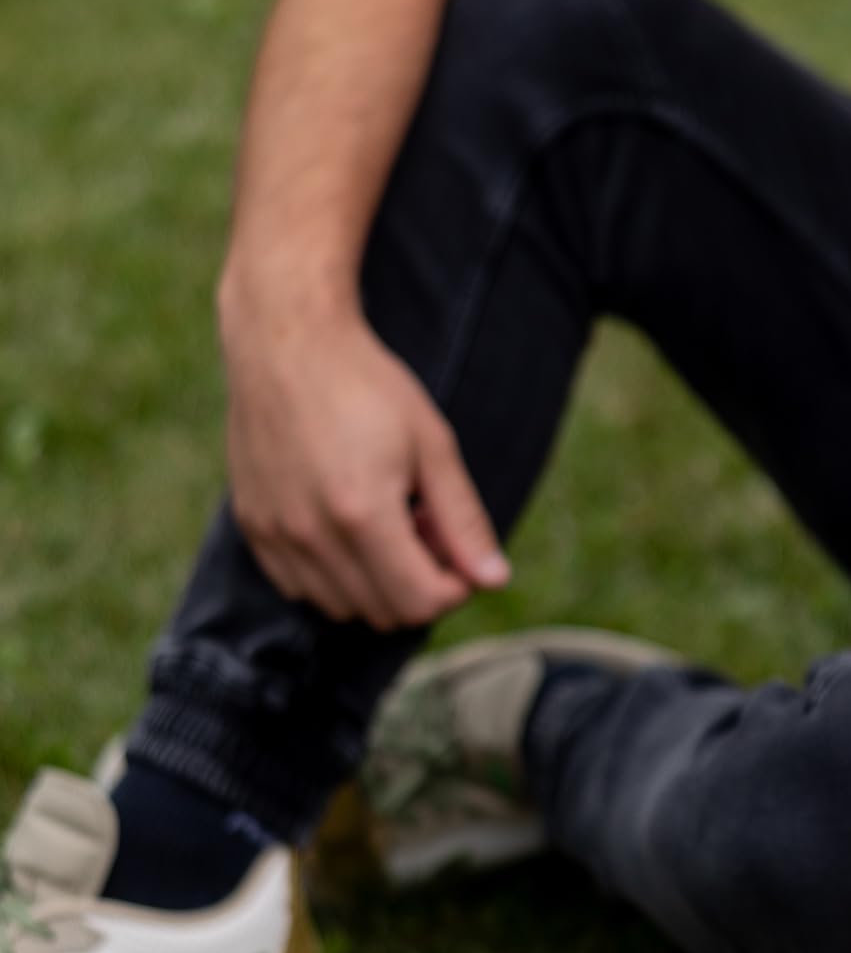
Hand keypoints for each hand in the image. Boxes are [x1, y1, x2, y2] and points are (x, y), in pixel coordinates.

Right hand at [219, 277, 508, 629]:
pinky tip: (345, 524)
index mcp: (361, 514)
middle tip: (423, 527)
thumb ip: (464, 520)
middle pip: (385, 613)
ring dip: (376, 583)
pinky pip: (301, 588)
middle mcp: (311, 533)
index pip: (421, 602)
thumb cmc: (366, 385)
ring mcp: (275, 533)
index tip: (458, 548)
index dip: (455, 588)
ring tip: (385, 522)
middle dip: (419, 584)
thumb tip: (495, 580)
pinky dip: (333, 576)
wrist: (283, 340)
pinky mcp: (252, 525)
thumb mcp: (433, 446)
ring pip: (343, 608)